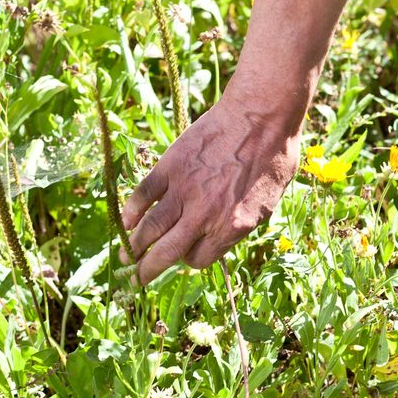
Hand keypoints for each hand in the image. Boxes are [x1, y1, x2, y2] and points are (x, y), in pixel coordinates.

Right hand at [120, 77, 307, 283]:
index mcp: (230, 228)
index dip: (189, 260)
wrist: (261, 117)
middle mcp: (203, 215)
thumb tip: (221, 236)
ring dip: (133, 247)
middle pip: (166, 253)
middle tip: (137, 280)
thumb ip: (241, 223)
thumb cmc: (274, 159)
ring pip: (150, 228)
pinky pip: (143, 195)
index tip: (185, 254)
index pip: (197, 260)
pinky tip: (125, 222)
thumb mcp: (268, 203)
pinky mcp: (170, 166)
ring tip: (124, 257)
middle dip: (148, 271)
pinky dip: (130, 211)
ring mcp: (184, 190)